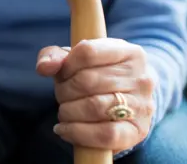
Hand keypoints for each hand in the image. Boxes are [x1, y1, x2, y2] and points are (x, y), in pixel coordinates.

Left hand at [36, 38, 155, 152]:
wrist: (129, 102)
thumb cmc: (97, 75)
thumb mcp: (76, 59)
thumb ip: (54, 56)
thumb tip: (44, 67)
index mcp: (129, 52)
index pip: (87, 51)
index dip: (67, 65)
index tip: (63, 73)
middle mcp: (141, 77)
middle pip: (87, 81)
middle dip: (64, 90)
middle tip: (62, 95)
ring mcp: (142, 105)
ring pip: (94, 106)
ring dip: (68, 111)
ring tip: (64, 112)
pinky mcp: (137, 132)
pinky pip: (105, 134)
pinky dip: (77, 133)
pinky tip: (64, 129)